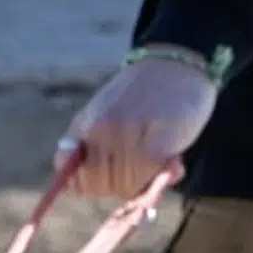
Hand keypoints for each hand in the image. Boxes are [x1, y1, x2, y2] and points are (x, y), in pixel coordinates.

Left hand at [57, 55, 215, 200]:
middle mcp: (100, 131)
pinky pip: (151, 179)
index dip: (91, 185)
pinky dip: (164, 175)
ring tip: (156, 150)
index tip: (108, 175)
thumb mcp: (102, 115)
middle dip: (119, 183)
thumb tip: (76, 188)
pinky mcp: (156, 147)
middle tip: (139, 159)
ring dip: (144, 178)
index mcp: (84, 126)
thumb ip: (88, 149)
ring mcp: (126, 137)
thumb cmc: (140, 97)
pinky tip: (173, 159)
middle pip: (102, 188)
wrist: (178, 65)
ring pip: (127, 187)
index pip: (74, 181)